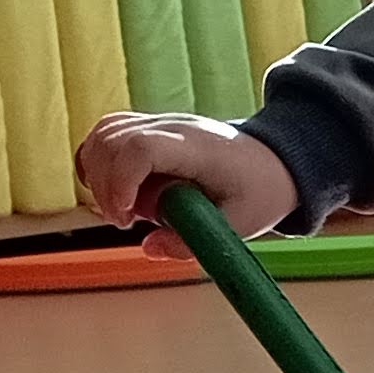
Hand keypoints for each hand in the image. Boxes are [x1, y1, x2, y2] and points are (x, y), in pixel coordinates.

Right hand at [76, 112, 298, 241]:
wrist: (275, 163)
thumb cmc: (260, 191)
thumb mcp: (239, 226)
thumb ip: (193, 241)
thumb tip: (148, 248)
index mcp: (199, 148)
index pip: (142, 147)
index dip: (121, 181)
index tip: (126, 218)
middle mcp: (174, 128)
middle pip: (113, 139)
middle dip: (106, 187)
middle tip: (126, 223)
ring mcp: (160, 124)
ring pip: (103, 133)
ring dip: (99, 175)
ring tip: (125, 208)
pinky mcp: (149, 129)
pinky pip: (107, 134)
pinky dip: (98, 161)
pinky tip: (116, 191)